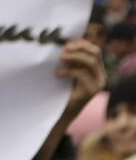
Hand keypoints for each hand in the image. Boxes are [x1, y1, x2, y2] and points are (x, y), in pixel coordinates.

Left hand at [47, 39, 107, 159]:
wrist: (61, 116)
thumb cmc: (61, 94)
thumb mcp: (68, 76)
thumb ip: (71, 63)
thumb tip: (65, 46)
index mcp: (97, 70)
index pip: (95, 50)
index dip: (82, 44)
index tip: (66, 44)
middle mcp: (101, 75)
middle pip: (95, 52)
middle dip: (80, 48)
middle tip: (63, 50)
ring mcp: (98, 83)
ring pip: (91, 62)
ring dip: (74, 57)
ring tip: (60, 58)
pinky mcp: (91, 91)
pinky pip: (82, 74)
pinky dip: (69, 71)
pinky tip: (57, 74)